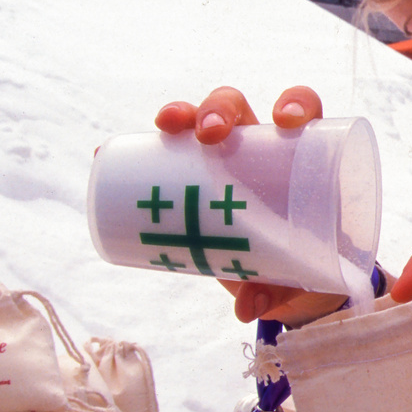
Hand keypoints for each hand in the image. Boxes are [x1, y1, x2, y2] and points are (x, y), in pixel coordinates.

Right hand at [152, 86, 342, 324]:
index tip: (286, 122)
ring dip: (181, 114)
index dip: (296, 103)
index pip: (303, 112)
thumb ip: (279, 293)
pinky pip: (161, 156)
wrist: (284, 284)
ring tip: (166, 126)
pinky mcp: (192, 183)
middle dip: (221, 109)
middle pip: (241, 110)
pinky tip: (105, 151)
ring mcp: (223, 164)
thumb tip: (246, 308)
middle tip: (211, 134)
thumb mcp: (299, 281)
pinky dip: (134, 151)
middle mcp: (260, 151)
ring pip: (199, 121)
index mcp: (300, 160)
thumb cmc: (307, 268)